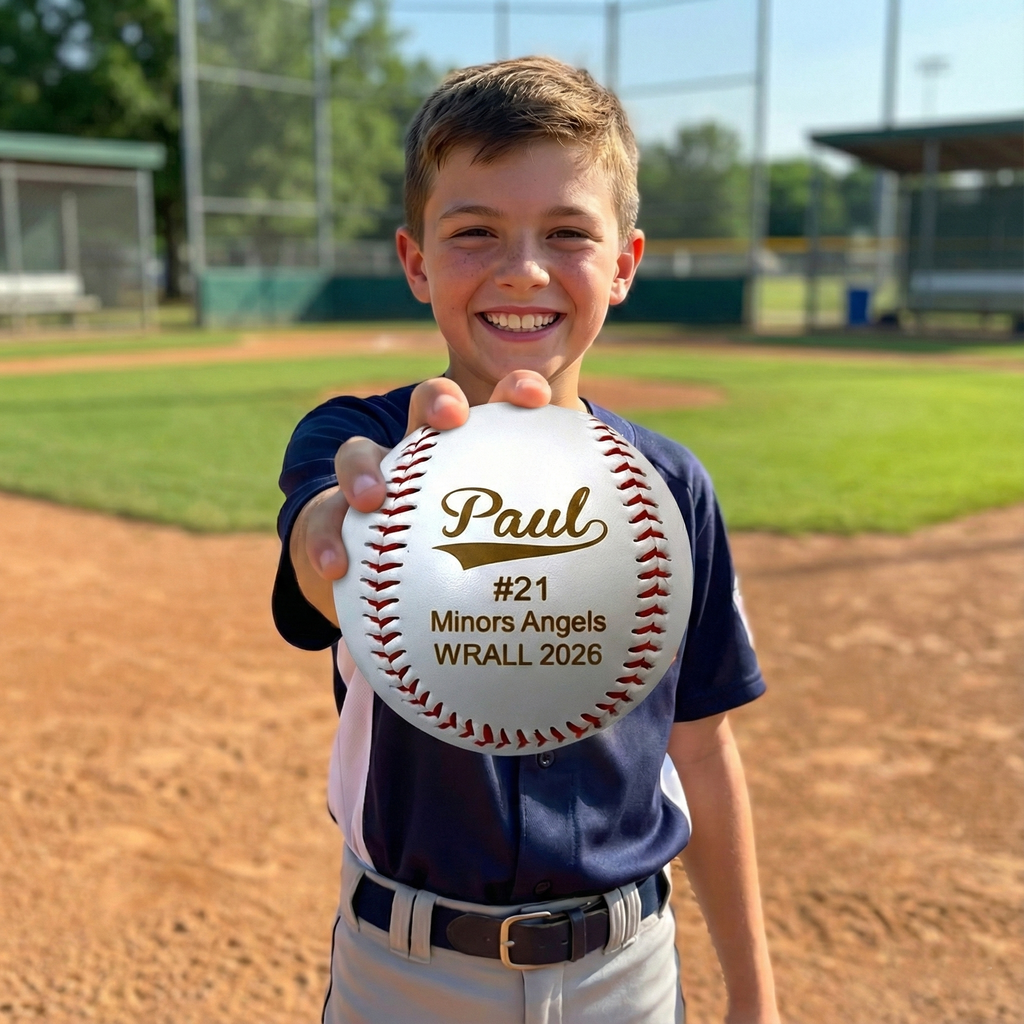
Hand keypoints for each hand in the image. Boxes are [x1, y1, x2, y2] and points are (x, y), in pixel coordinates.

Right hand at [289, 371, 551, 623]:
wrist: (390, 581)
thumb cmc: (470, 570)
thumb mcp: (512, 569)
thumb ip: (558, 573)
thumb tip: (635, 611)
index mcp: (472, 453)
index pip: (497, 406)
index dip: (514, 391)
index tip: (534, 398)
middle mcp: (422, 454)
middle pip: (427, 406)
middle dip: (438, 401)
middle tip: (451, 419)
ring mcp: (375, 482)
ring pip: (358, 452)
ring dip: (363, 468)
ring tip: (372, 499)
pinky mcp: (333, 516)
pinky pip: (322, 523)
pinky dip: (326, 543)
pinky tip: (336, 569)